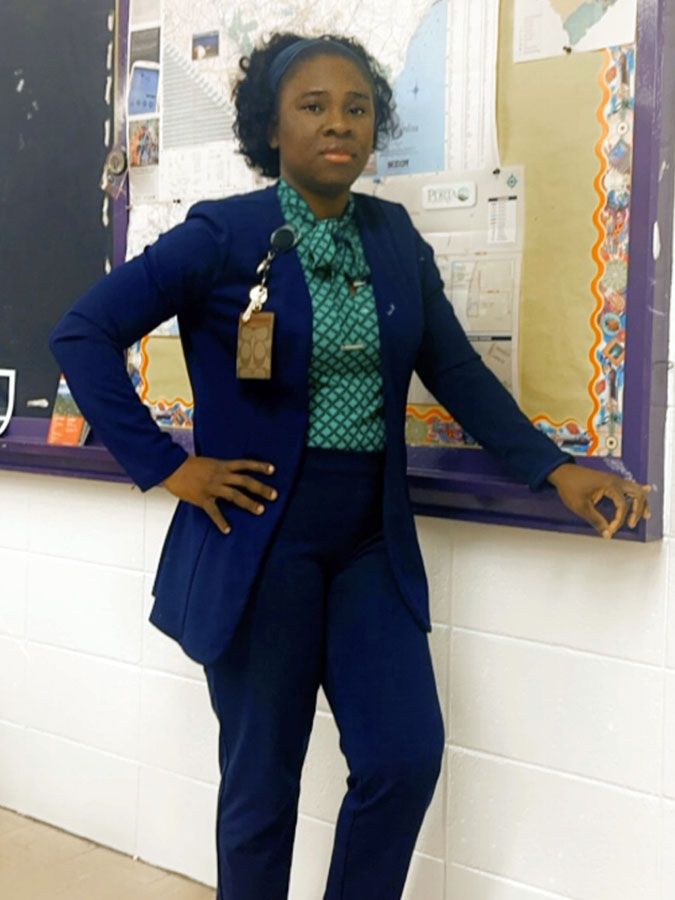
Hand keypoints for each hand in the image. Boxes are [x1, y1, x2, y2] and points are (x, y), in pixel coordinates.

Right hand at [161, 455, 276, 533]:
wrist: (171, 467)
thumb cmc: (189, 465)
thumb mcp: (210, 463)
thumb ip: (222, 469)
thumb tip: (233, 474)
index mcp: (222, 465)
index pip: (245, 464)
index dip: (259, 466)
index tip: (273, 470)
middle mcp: (220, 475)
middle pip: (245, 481)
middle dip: (261, 488)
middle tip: (274, 495)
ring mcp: (212, 487)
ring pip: (235, 495)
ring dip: (249, 503)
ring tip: (260, 510)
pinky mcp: (203, 498)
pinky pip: (214, 512)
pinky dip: (221, 521)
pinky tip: (228, 530)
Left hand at [546, 462, 650, 537]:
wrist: (562, 472)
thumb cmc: (569, 485)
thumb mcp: (581, 506)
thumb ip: (595, 520)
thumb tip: (606, 533)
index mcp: (610, 485)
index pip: (622, 506)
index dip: (618, 520)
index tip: (611, 529)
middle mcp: (615, 481)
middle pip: (638, 495)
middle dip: (638, 511)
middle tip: (631, 523)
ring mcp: (615, 480)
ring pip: (637, 490)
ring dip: (642, 503)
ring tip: (646, 515)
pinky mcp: (612, 481)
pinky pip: (630, 487)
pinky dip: (637, 495)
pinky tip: (643, 497)